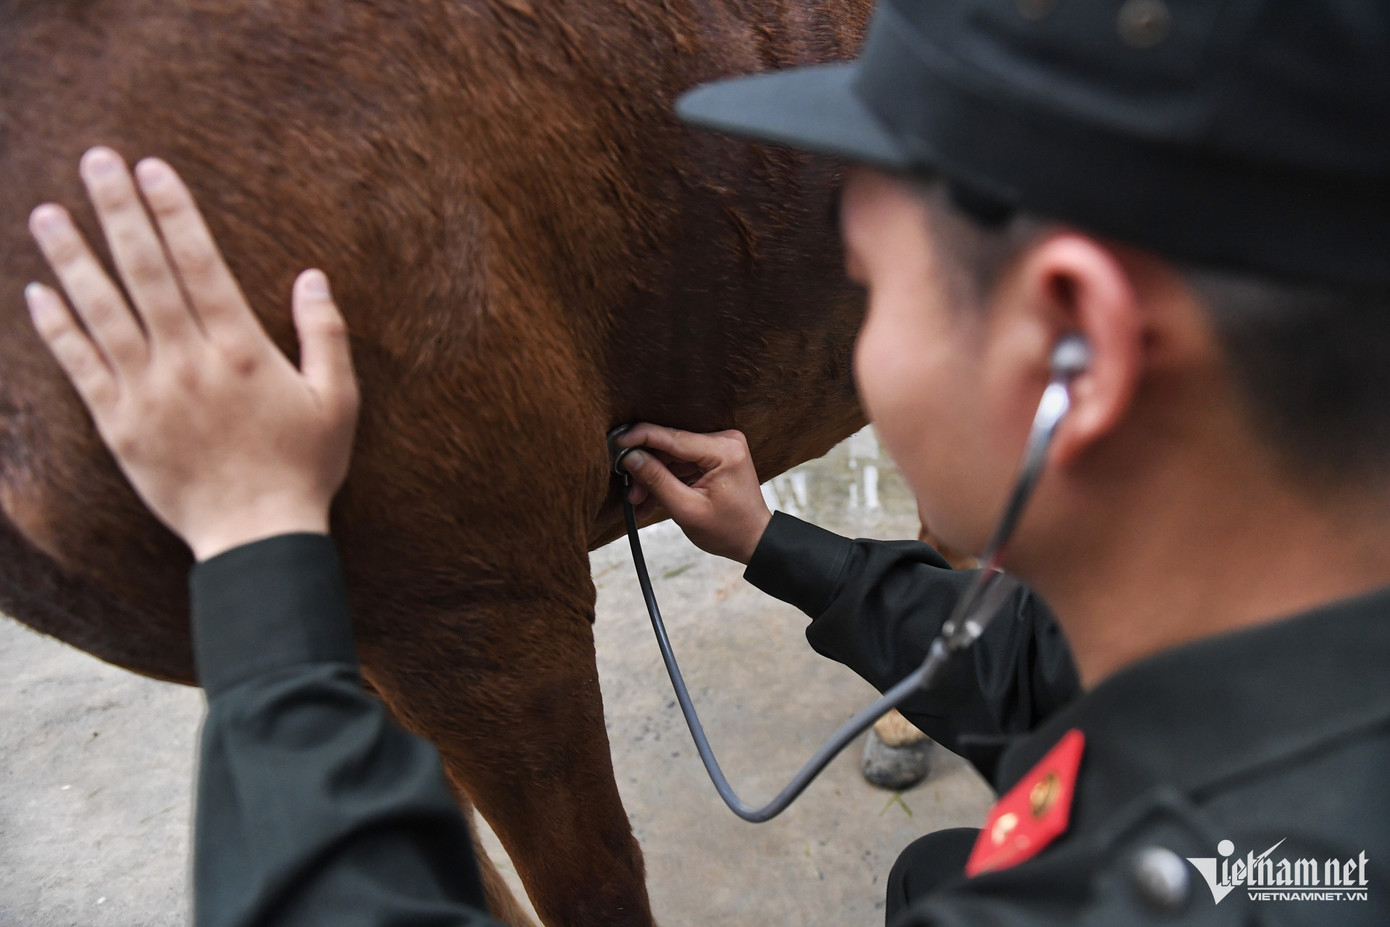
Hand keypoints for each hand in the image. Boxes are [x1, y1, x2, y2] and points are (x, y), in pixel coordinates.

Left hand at [25, 147, 359, 560]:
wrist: (257, 537)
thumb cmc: (304, 468)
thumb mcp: (337, 400)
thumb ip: (326, 334)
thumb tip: (312, 277)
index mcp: (241, 350)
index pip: (199, 263)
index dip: (173, 212)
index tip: (152, 168)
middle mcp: (188, 362)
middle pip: (145, 272)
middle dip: (119, 212)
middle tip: (95, 162)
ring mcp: (148, 393)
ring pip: (102, 311)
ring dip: (72, 258)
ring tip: (48, 213)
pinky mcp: (120, 425)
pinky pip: (81, 367)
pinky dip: (57, 328)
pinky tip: (38, 291)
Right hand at [617, 425, 771, 563]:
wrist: (753, 540)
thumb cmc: (728, 530)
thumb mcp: (687, 510)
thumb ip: (657, 481)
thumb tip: (630, 457)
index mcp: (724, 450)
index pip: (674, 437)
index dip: (641, 438)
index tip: (616, 442)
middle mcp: (725, 440)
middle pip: (671, 446)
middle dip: (646, 468)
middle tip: (629, 491)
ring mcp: (720, 447)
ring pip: (672, 456)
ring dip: (653, 478)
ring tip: (638, 502)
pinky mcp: (714, 455)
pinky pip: (681, 463)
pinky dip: (666, 480)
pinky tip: (650, 500)